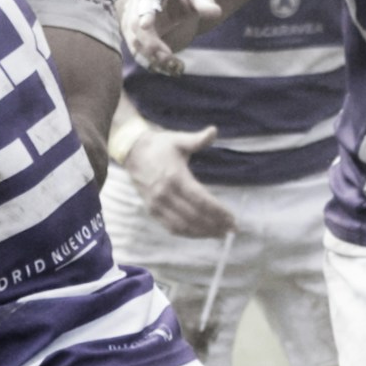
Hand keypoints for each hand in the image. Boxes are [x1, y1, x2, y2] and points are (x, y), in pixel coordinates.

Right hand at [115, 122, 231, 240]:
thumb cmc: (160, 146)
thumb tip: (213, 130)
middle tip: (231, 229)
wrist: (132, 152)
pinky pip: (171, 227)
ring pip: (183, 226)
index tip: (233, 219)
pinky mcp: (151, 210)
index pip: (201, 200)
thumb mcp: (179, 140)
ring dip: (203, 233)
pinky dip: (187, 234)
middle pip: (195, 216)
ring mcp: (157, 205)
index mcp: (175, 177)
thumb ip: (198, 139)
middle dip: (215, 225)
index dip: (218, 212)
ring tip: (219, 234)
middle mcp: (165, 195)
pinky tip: (200, 234)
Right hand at [119, 0, 219, 73]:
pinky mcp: (134, 37)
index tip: (145, 25)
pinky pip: (138, 51)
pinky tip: (169, 68)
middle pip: (135, 24)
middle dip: (149, 42)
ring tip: (172, 65)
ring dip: (149, 56)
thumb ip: (204, 2)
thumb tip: (215, 12)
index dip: (144, 12)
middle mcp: (136, 4)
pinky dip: (151, 62)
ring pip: (134, 41)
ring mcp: (131, 21)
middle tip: (167, 57)